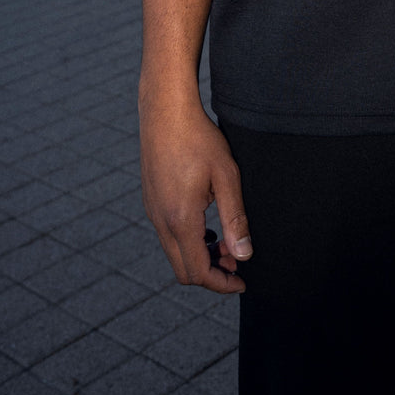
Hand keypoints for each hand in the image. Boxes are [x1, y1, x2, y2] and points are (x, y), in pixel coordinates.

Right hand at [140, 94, 251, 292]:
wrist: (165, 111)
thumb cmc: (199, 139)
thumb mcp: (226, 176)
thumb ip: (235, 218)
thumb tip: (244, 255)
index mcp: (181, 220)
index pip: (198, 273)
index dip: (222, 284)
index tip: (243, 280)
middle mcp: (161, 221)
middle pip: (183, 270)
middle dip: (211, 273)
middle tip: (237, 260)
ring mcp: (152, 212)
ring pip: (174, 253)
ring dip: (200, 256)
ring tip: (226, 242)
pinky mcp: (151, 201)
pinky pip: (168, 235)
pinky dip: (188, 241)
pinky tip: (207, 224)